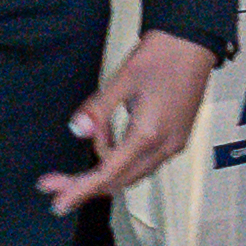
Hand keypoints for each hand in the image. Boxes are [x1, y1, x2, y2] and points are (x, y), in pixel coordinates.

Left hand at [49, 30, 216, 211]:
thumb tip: (76, 132)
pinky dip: (120, 156)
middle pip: (119, 181)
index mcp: (149, 135)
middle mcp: (165, 148)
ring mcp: (174, 145)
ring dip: (104, 166)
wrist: (193, 42)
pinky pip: (143, 161)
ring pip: (131, 173)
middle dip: (85, 183)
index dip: (80, 190)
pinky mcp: (176, 138)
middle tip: (52, 181)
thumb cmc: (160, 56)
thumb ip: (98, 111)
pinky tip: (110, 133)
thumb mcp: (121, 80)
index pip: (109, 174)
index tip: (57, 203)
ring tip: (95, 128)